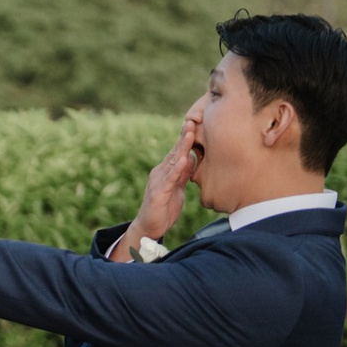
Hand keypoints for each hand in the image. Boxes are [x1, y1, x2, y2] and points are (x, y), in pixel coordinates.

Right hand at [111, 117, 199, 260]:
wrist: (149, 228)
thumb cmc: (164, 209)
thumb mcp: (177, 189)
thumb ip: (183, 174)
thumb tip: (191, 159)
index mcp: (166, 171)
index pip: (178, 150)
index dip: (187, 137)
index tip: (197, 122)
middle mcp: (160, 172)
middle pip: (174, 151)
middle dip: (185, 135)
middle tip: (193, 119)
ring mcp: (158, 182)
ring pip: (172, 161)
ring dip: (182, 147)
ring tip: (190, 133)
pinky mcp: (158, 193)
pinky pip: (169, 180)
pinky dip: (177, 169)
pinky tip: (183, 160)